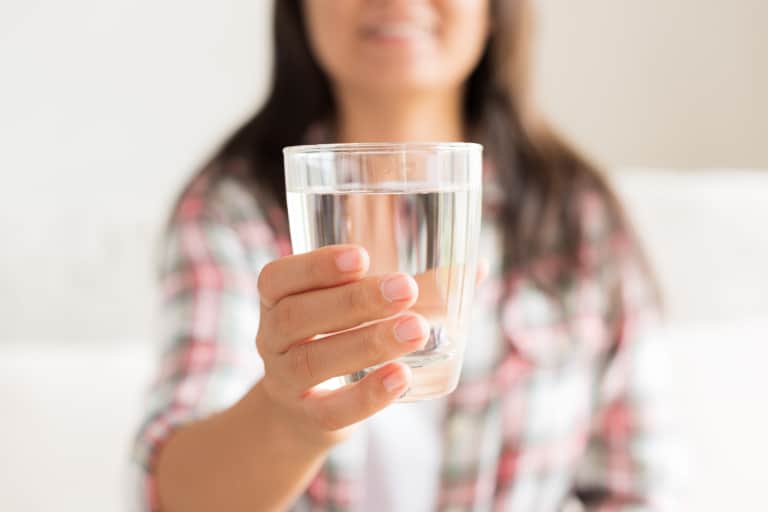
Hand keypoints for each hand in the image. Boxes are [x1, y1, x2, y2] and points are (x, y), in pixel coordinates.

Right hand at [254, 245, 428, 446]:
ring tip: (417, 330)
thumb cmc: (339, 338)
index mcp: (278, 299)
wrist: (304, 409)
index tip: (363, 256)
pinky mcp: (309, 418)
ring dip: (368, 343)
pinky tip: (401, 376)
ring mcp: (285, 381)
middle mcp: (271, 338)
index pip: (278, 278)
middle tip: (406, 289)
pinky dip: (368, 395)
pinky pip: (332, 409)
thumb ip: (410, 289)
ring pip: (315, 361)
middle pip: (299, 316)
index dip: (316, 266)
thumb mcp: (358, 310)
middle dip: (354, 301)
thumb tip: (476, 268)